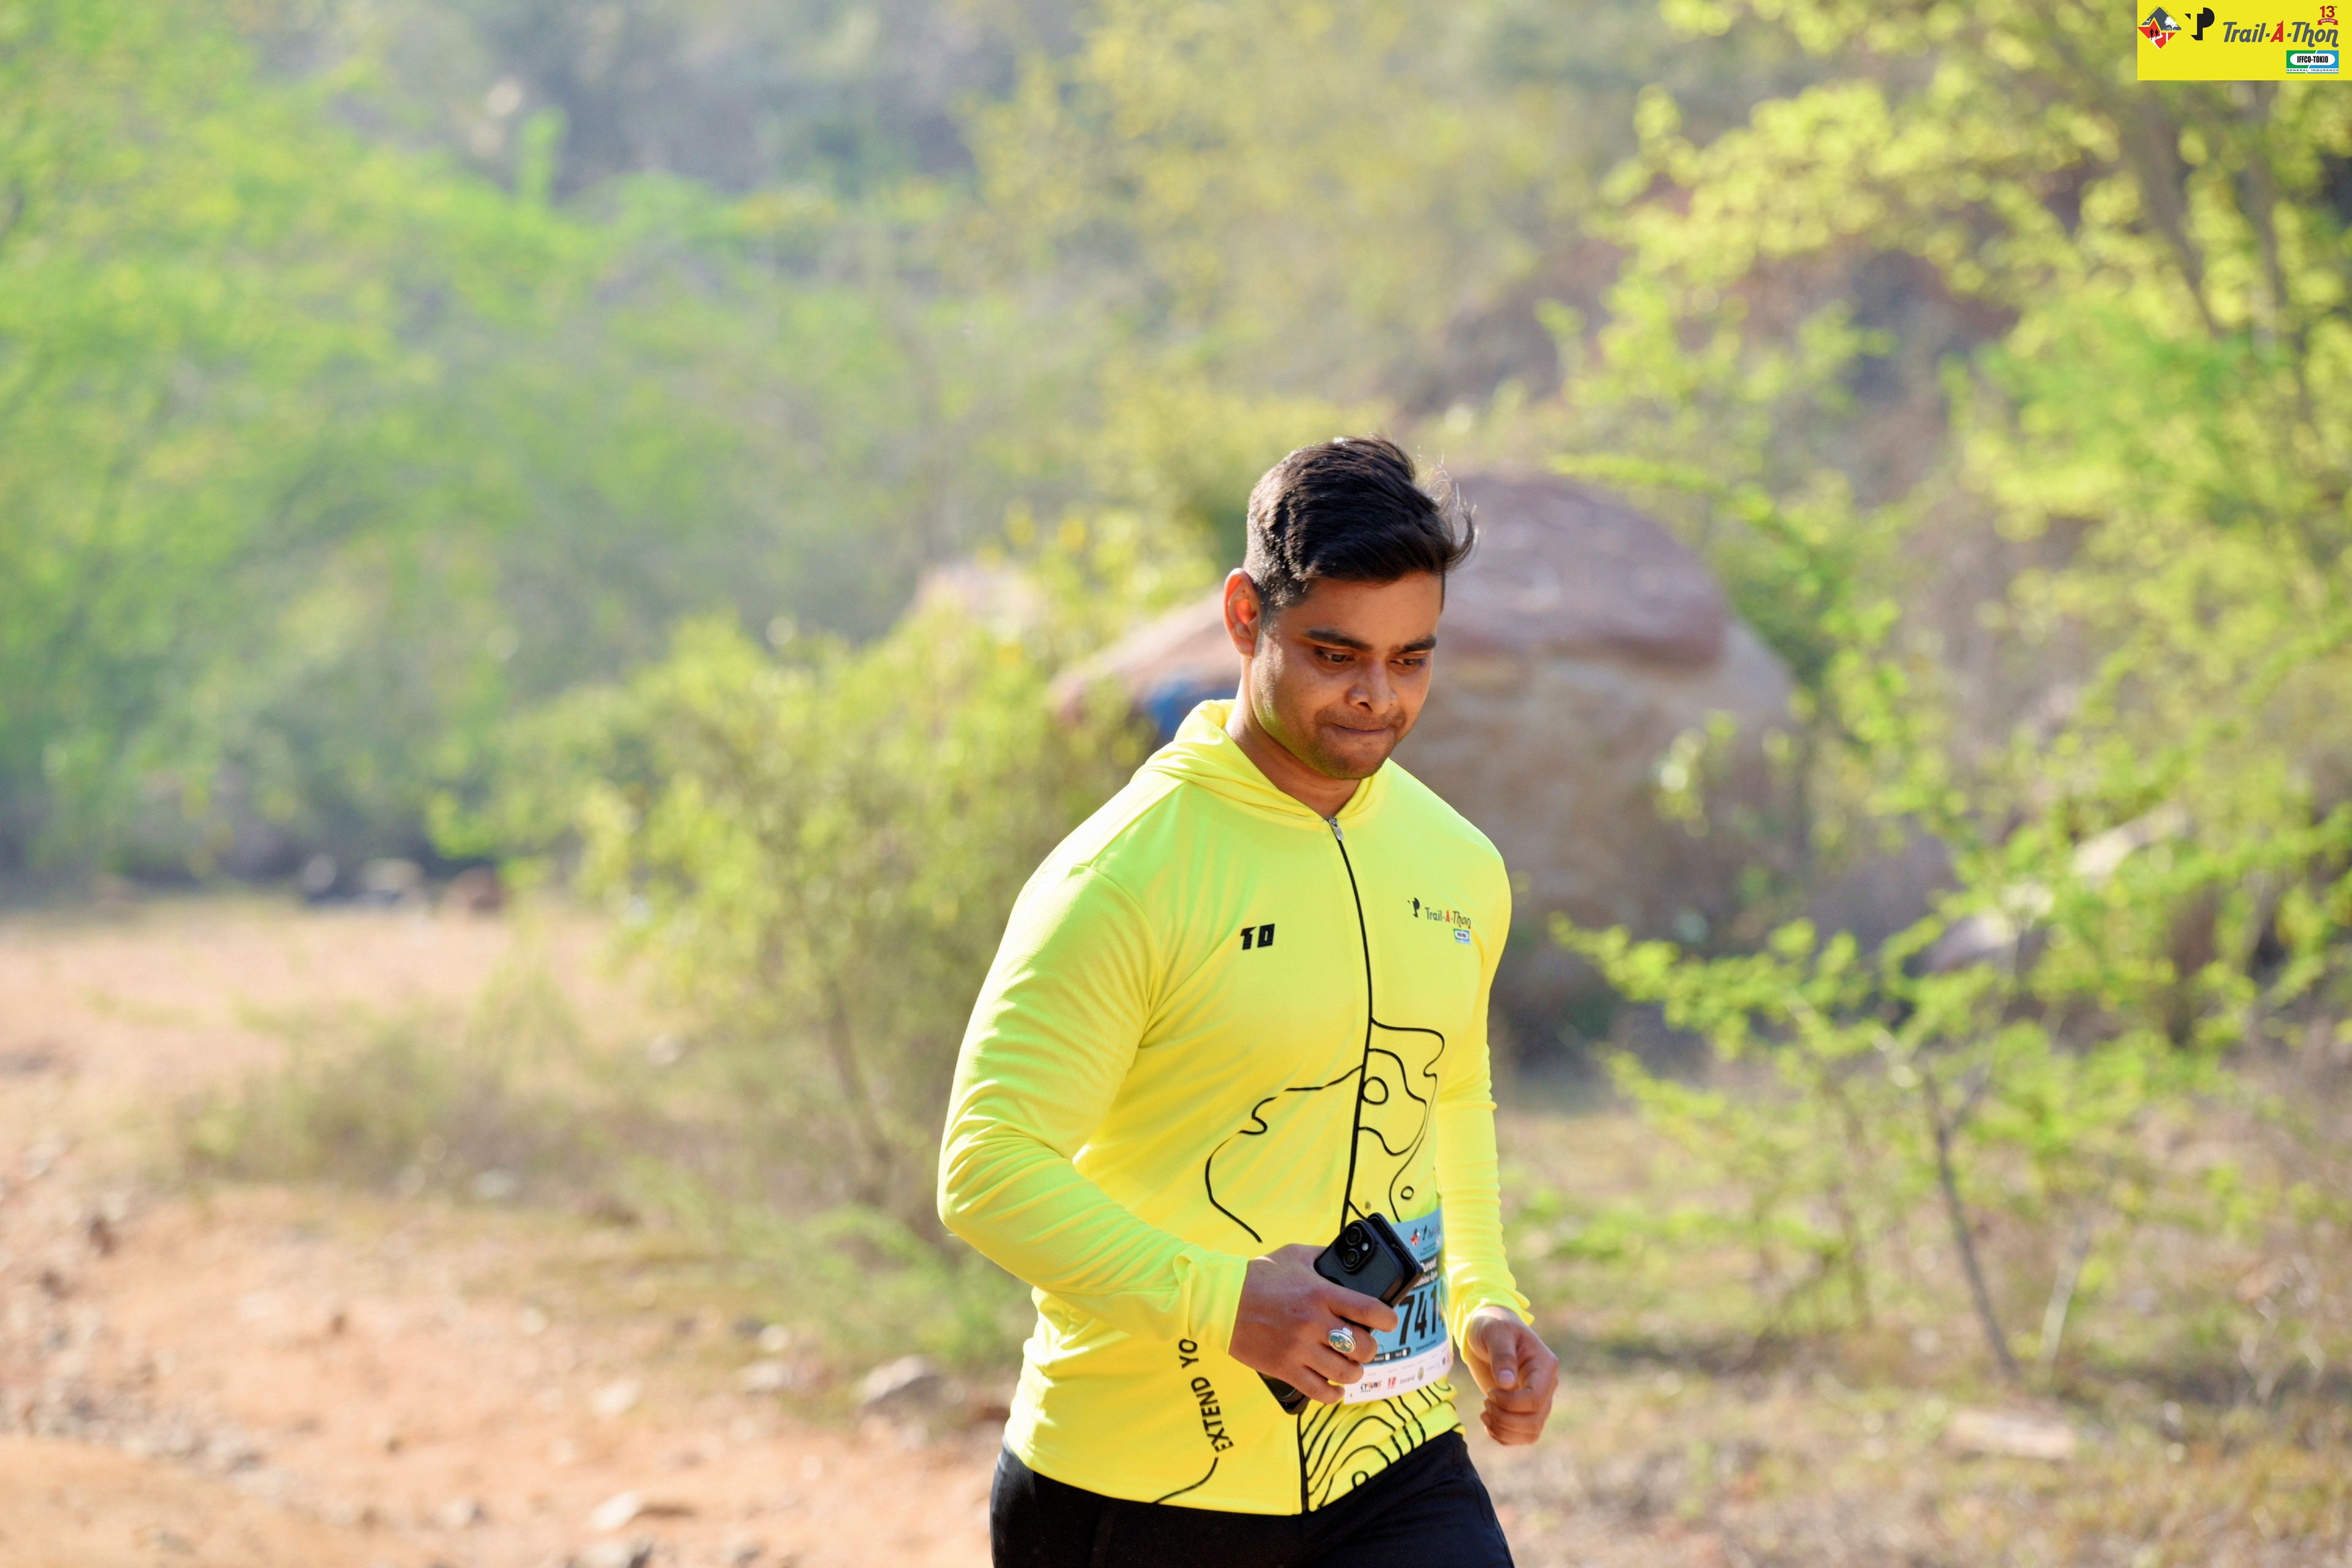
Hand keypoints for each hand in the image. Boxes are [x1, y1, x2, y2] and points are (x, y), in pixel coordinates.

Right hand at [1227, 1244, 1399, 1404]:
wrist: (1220, 1299)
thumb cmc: (1258, 1276)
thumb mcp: (1294, 1256)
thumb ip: (1323, 1257)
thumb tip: (1345, 1259)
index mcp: (1321, 1294)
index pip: (1371, 1311)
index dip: (1388, 1319)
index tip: (1387, 1322)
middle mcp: (1314, 1323)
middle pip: (1363, 1347)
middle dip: (1369, 1348)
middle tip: (1362, 1345)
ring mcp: (1299, 1349)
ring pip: (1346, 1373)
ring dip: (1354, 1372)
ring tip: (1350, 1366)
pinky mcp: (1285, 1368)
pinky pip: (1319, 1392)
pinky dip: (1333, 1394)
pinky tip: (1335, 1388)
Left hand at [1461, 1305, 1557, 1443]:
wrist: (1488, 1329)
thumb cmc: (1493, 1325)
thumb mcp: (1495, 1332)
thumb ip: (1502, 1355)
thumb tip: (1506, 1383)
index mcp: (1544, 1366)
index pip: (1535, 1400)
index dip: (1510, 1403)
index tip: (1490, 1391)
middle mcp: (1546, 1386)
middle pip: (1534, 1422)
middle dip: (1505, 1419)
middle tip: (1486, 1402)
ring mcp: (1536, 1400)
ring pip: (1530, 1433)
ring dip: (1503, 1430)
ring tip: (1485, 1412)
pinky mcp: (1524, 1409)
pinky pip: (1521, 1436)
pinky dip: (1503, 1436)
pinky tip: (1487, 1421)